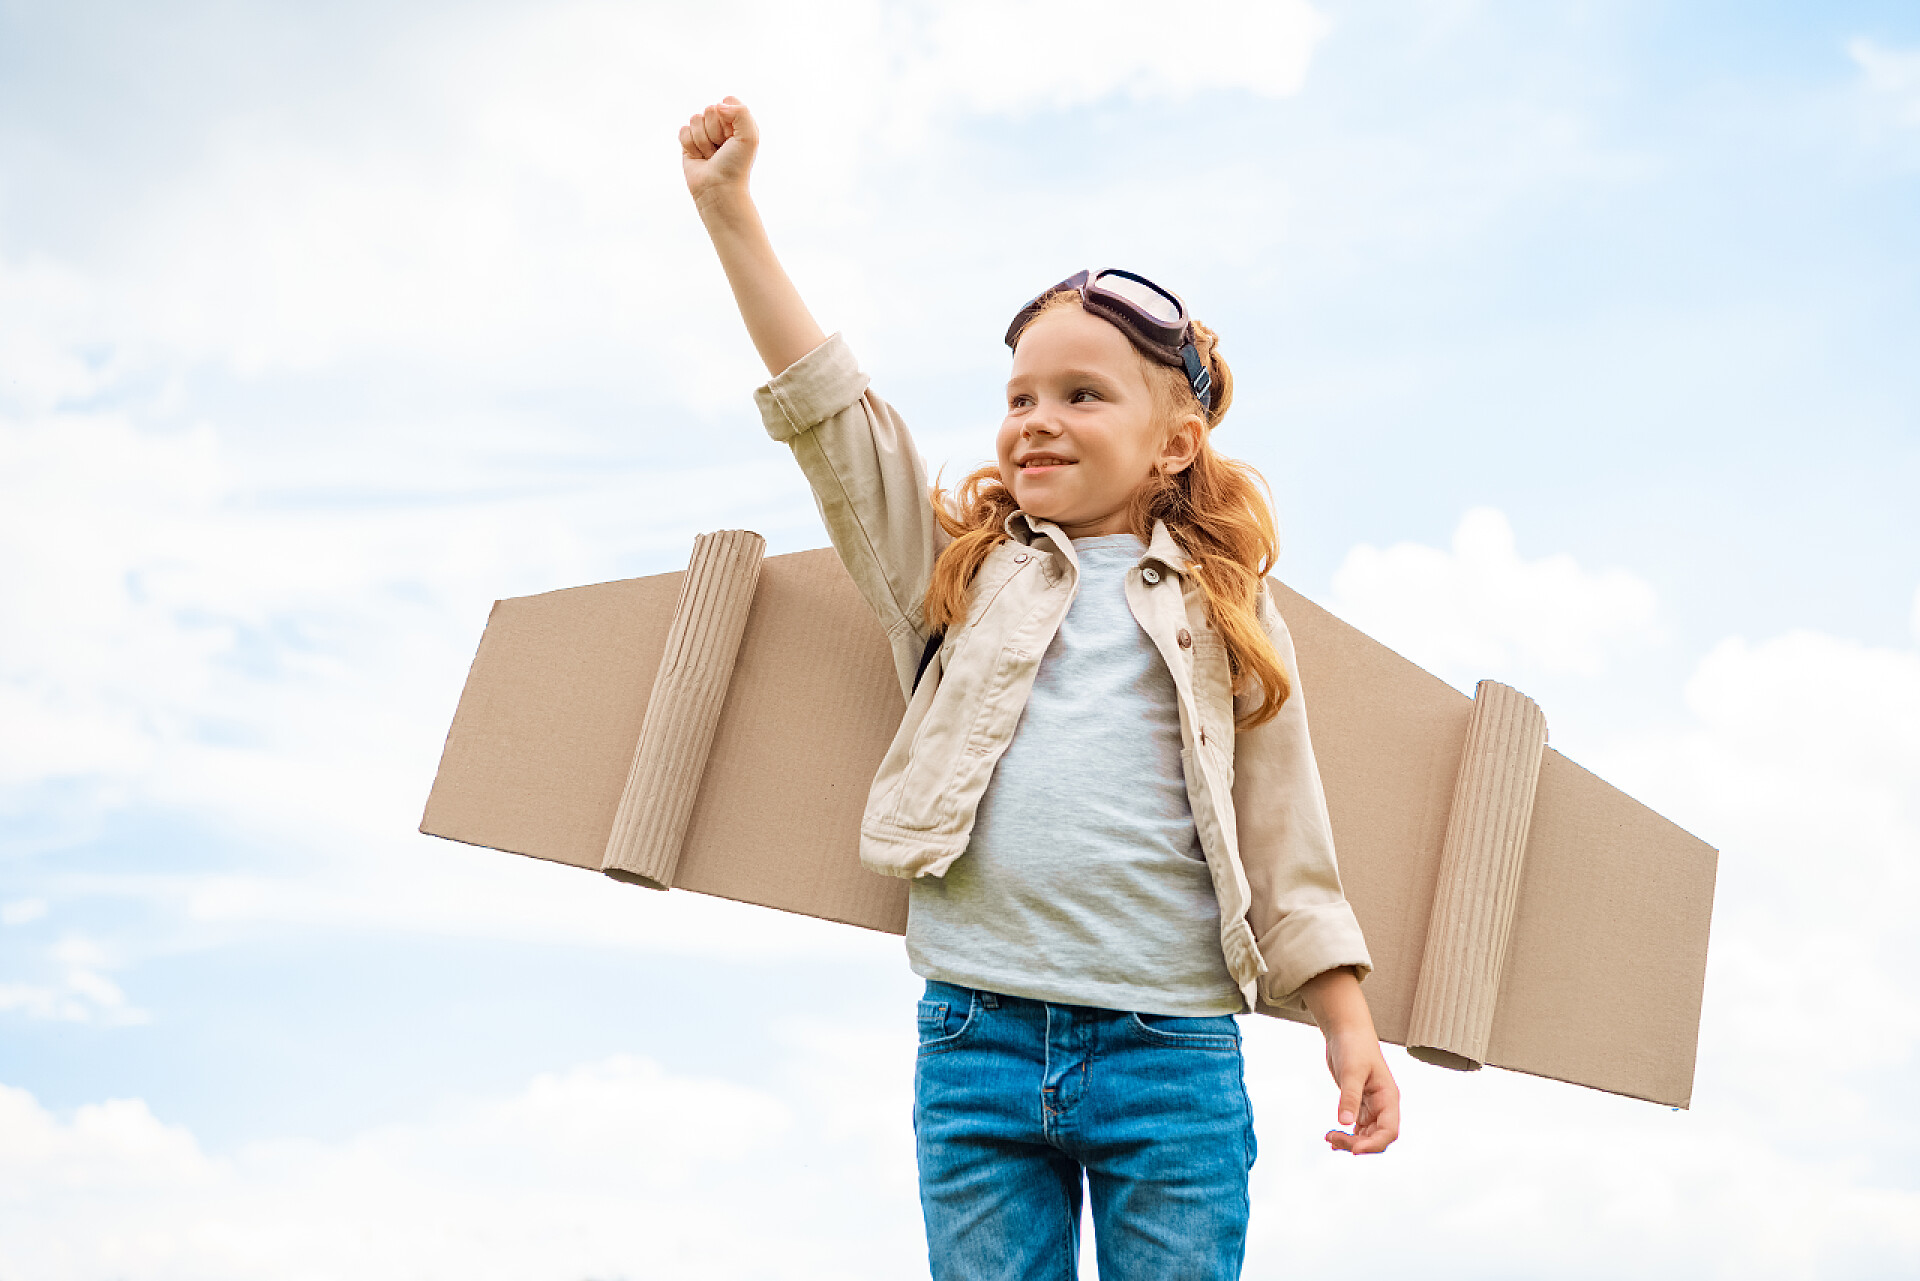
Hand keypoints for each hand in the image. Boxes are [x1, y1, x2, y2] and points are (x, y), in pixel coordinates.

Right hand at [680, 97, 757, 207]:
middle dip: (714, 131)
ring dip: (703, 140)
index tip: (733, 138)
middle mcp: (720, 127)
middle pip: (709, 109)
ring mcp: (704, 134)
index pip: (726, 102)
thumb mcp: (750, 136)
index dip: (728, 119)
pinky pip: (683, 130)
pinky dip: (690, 145)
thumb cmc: (736, 165)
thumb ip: (741, 111)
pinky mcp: (689, 143)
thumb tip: (718, 106)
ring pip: (695, 119)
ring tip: (711, 155)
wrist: (718, 189)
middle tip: (721, 149)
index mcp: (737, 122)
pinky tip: (699, 157)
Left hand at [1298, 966, 1399, 1154]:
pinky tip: (1332, 1139)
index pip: (1389, 1131)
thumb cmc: (1354, 1046)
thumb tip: (1344, 1123)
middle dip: (1357, 1144)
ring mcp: (1372, 1106)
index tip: (1354, 1150)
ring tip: (1329, 1138)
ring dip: (1349, 1141)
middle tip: (1332, 1139)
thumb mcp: (1351, 1071)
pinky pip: (1357, 1128)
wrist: (1347, 1031)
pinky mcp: (1359, 1104)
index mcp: (1389, 1098)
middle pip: (1377, 1137)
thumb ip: (1349, 1097)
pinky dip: (1346, 1136)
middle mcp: (1383, 1106)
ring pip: (1366, 1135)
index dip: (1374, 1144)